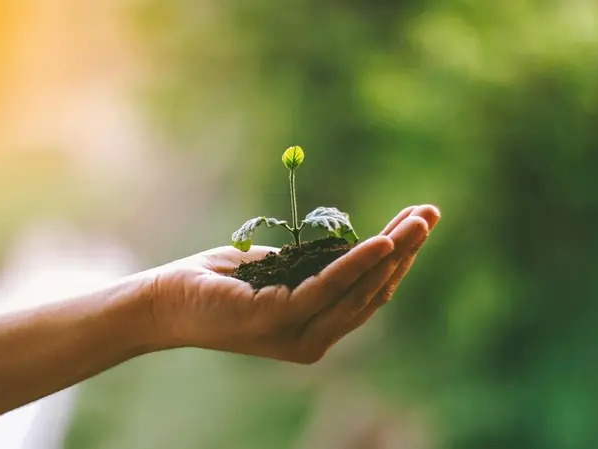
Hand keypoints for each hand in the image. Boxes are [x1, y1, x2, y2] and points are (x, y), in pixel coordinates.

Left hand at [141, 205, 439, 363]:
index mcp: (316, 329)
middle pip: (373, 292)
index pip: (369, 295)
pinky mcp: (278, 319)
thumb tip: (351, 248)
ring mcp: (297, 334)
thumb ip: (315, 269)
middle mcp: (314, 339)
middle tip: (432, 215)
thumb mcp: (279, 271)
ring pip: (358, 290)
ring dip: (393, 251)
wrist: (166, 299)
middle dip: (406, 250)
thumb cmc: (219, 282)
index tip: (419, 223)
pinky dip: (358, 263)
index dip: (398, 260)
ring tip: (419, 221)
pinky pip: (328, 288)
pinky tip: (382, 241)